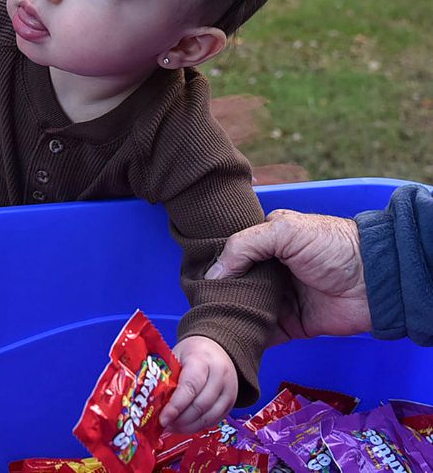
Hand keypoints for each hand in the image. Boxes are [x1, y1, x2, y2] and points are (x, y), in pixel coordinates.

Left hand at [159, 336, 236, 432]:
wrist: (216, 349)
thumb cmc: (191, 353)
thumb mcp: (176, 356)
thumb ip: (167, 377)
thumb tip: (151, 402)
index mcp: (202, 360)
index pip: (190, 387)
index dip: (176, 406)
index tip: (163, 418)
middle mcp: (220, 375)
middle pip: (200, 405)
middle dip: (180, 419)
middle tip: (164, 424)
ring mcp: (228, 390)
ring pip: (208, 417)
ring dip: (188, 426)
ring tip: (172, 427)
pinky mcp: (231, 402)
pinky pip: (214, 420)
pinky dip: (198, 426)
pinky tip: (184, 426)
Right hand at [205, 209, 371, 344]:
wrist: (376, 280)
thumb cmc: (334, 246)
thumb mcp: (285, 231)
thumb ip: (245, 246)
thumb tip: (214, 273)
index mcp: (266, 244)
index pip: (231, 256)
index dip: (214, 267)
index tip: (195, 281)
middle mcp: (270, 272)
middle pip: (235, 286)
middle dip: (218, 296)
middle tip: (199, 307)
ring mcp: (280, 299)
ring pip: (245, 311)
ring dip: (231, 318)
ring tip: (209, 325)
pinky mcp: (291, 325)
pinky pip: (263, 335)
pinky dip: (248, 338)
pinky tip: (230, 340)